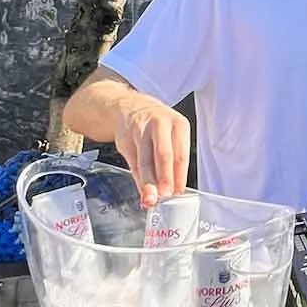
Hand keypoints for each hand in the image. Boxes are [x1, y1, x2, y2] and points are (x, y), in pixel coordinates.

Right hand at [112, 93, 191, 207]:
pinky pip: (133, 163)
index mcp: (178, 124)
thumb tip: (175, 188)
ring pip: (145, 160)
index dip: (180, 175)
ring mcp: (140, 130)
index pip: (181, 154)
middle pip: (163, 155)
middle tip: (165, 196)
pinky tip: (141, 190)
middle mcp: (159, 125)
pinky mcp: (125, 138)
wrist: (131, 107)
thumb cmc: (158, 125)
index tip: (178, 192)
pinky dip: (138, 179)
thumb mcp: (172, 134)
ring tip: (151, 199)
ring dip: (148, 182)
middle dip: (164, 178)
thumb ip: (174, 160)